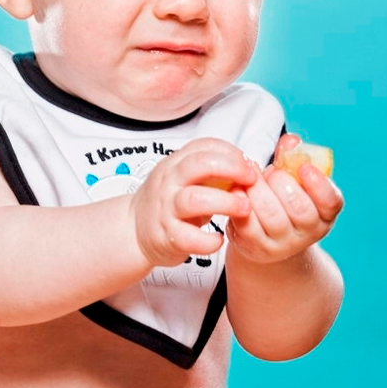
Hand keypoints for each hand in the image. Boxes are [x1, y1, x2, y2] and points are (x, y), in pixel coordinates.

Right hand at [130, 138, 256, 267]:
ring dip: (226, 202)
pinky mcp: (167, 236)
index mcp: (175, 164)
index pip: (204, 147)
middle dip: (231, 168)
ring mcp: (167, 209)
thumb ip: (210, 169)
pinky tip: (219, 239)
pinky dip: (209, 240)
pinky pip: (190, 238)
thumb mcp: (183, 177)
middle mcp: (169, 182)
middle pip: (199, 164)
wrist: (135, 229)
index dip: (231, 153)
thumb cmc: (166, 202)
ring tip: (244, 208)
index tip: (247, 164)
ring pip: (195, 199)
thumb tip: (246, 166)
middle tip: (251, 180)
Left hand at [226, 134, 343, 263]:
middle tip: (271, 172)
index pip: (331, 201)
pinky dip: (241, 203)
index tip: (304, 167)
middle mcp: (308, 232)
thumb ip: (291, 157)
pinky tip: (237, 190)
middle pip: (300, 208)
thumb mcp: (291, 178)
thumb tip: (291, 140)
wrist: (264, 235)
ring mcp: (283, 244)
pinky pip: (249, 225)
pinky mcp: (257, 248)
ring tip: (251, 177)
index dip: (319, 184)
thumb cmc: (281, 198)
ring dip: (258, 190)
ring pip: (272, 216)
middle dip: (282, 183)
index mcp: (325, 212)